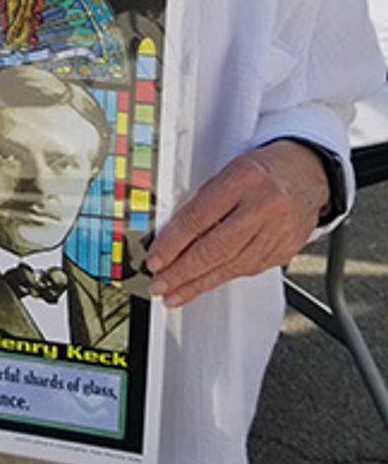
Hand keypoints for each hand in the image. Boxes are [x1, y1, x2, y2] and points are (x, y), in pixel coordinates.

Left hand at [146, 140, 329, 306]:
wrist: (308, 173)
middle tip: (160, 284)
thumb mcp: (226, 172)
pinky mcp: (285, 251)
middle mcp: (263, 207)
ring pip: (232, 266)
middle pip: (216, 248)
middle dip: (182, 272)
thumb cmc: (261, 171)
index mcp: (243, 180)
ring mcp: (278, 232)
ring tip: (175, 293)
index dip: (173, 243)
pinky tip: (204, 285)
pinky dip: (221, 278)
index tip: (155, 259)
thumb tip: (169, 234)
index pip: (200, 218)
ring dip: (198, 284)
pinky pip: (247, 269)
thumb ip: (202, 202)